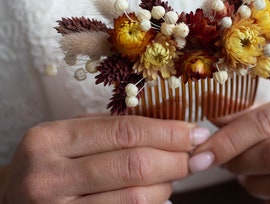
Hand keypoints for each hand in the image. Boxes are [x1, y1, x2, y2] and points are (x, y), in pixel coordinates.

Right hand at [0, 115, 208, 202]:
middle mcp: (50, 176)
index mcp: (52, 139)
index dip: (166, 132)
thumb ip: (111, 128)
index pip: (125, 131)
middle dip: (175, 159)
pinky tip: (161, 195)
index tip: (194, 132)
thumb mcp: (70, 134)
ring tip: (176, 173)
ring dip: (167, 184)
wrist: (11, 198)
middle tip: (195, 154)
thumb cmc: (50, 159)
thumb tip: (165, 129)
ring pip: (134, 199)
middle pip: (133, 165)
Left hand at [189, 90, 269, 202]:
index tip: (201, 153)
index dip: (229, 139)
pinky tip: (262, 183)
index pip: (264, 122)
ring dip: (252, 182)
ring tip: (243, 173)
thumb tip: (209, 103)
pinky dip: (268, 196)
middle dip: (239, 161)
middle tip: (221, 161)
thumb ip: (242, 110)